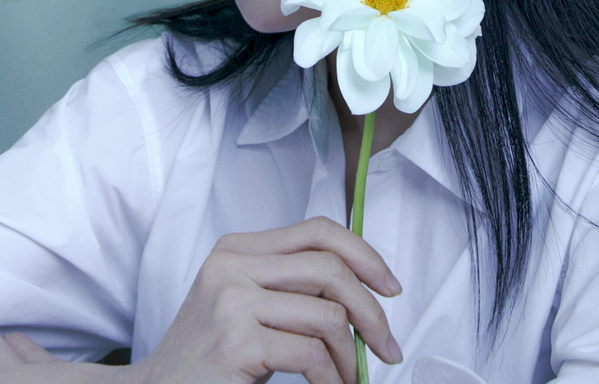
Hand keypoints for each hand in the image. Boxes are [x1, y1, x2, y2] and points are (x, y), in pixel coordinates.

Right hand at [130, 216, 402, 383]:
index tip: (390, 287)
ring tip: (351, 378)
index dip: (364, 253)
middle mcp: (232, 264)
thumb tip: (363, 286)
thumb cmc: (208, 358)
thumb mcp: (244, 305)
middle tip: (387, 346)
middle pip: (330, 268)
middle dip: (371, 310)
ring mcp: (231, 300)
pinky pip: (310, 354)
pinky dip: (332, 378)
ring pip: (326, 314)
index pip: (318, 230)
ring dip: (351, 355)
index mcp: (238, 248)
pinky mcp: (236, 341)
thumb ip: (288, 285)